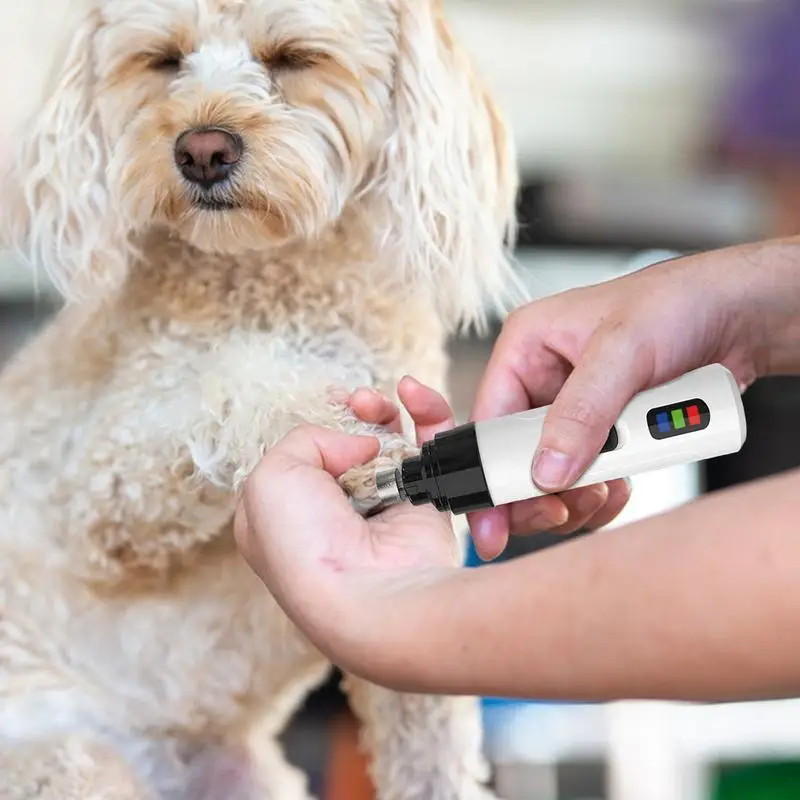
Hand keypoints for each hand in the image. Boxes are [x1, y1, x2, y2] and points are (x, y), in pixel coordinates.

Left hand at [234, 377, 460, 672]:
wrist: (372, 595)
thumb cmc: (306, 546)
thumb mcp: (271, 477)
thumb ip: (305, 438)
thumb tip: (358, 442)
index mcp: (284, 511)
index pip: (301, 454)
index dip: (317, 423)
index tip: (331, 400)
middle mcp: (332, 510)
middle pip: (346, 442)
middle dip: (352, 413)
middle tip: (356, 402)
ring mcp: (379, 506)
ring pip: (387, 440)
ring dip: (384, 411)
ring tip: (376, 403)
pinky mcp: (423, 504)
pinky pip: (428, 448)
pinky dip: (426, 416)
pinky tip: (412, 398)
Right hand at [468, 247, 771, 558]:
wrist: (737, 317)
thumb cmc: (678, 304)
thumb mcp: (624, 351)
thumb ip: (583, 411)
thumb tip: (549, 467)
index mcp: (525, 349)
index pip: (488, 422)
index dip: (490, 473)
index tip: (497, 521)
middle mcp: (540, 382)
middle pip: (515, 458)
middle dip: (541, 490)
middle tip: (565, 508)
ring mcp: (571, 412)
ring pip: (552, 478)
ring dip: (579, 496)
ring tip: (608, 487)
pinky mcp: (602, 434)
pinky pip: (587, 481)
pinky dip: (603, 496)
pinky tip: (623, 486)